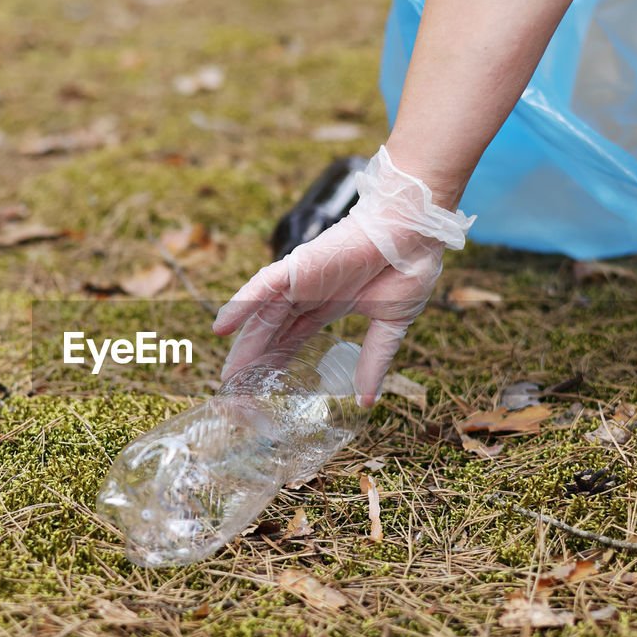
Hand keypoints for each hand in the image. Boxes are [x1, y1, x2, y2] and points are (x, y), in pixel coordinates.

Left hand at [213, 145, 474, 404]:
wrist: (415, 235)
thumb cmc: (407, 268)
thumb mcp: (389, 326)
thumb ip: (374, 361)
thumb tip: (367, 401)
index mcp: (328, 306)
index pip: (293, 340)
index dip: (277, 364)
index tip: (262, 391)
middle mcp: (309, 295)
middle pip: (272, 333)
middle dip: (254, 362)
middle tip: (236, 392)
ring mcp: (301, 281)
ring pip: (263, 318)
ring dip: (245, 346)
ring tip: (227, 377)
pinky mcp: (298, 267)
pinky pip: (261, 287)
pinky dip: (240, 305)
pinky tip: (221, 327)